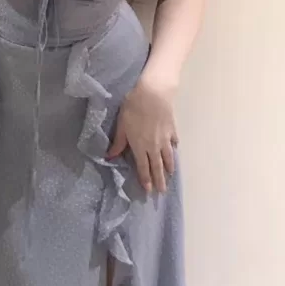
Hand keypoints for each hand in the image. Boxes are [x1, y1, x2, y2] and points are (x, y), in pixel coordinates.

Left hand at [107, 76, 178, 193]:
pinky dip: (174, 148)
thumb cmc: (133, 108)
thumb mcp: (122, 125)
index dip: (145, 180)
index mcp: (140, 147)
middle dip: (159, 180)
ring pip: (168, 157)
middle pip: (157, 167)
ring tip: (170, 175)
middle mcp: (154, 146)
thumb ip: (118, 142)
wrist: (153, 93)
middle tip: (162, 192)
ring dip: (169, 168)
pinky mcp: (172, 129)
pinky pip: (174, 142)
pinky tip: (175, 149)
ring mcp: (165, 138)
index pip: (143, 168)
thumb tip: (110, 157)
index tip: (148, 191)